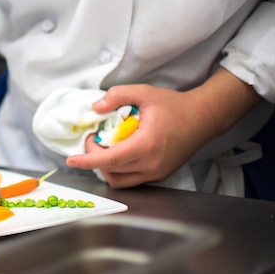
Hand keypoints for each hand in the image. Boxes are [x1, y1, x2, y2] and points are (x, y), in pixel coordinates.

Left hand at [66, 70, 261, 187]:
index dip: (88, 161)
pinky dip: (119, 169)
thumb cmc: (174, 105)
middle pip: (111, 172)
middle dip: (94, 158)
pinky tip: (117, 152)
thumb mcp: (144, 92)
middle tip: (93, 138)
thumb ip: (117, 96)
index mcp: (146, 145)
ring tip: (105, 146)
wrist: (203, 117)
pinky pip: (132, 179)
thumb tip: (96, 108)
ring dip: (106, 167)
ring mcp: (157, 173)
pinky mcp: (160, 174)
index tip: (71, 161)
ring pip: (120, 180)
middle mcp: (152, 164)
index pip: (110, 160)